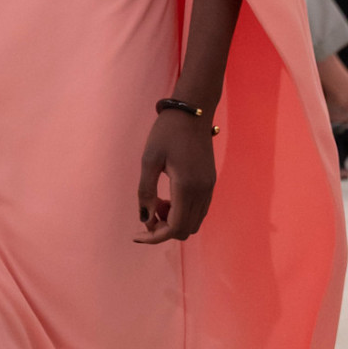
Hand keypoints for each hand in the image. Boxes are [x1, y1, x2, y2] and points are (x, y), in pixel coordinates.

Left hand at [135, 111, 216, 244]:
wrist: (192, 112)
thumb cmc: (166, 133)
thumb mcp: (149, 160)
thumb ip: (146, 192)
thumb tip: (144, 219)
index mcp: (187, 187)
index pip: (175, 228)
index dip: (155, 236)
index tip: (137, 234)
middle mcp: (203, 192)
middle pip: (185, 230)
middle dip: (164, 230)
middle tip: (149, 210)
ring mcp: (209, 188)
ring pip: (194, 223)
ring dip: (174, 221)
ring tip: (158, 202)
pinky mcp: (210, 183)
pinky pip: (199, 210)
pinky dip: (183, 212)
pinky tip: (170, 197)